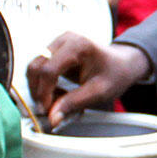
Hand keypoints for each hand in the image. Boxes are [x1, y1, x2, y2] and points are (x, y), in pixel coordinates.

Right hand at [24, 31, 149, 128]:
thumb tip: (52, 118)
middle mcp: (65, 39)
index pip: (49, 70)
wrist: (122, 63)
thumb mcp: (99, 92)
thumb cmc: (115, 75)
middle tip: (46, 110)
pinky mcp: (54, 49)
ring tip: (54, 101)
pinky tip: (56, 93)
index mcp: (78, 45)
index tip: (47, 110)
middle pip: (36, 66)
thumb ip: (74, 103)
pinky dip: (42, 83)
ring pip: (34, 67)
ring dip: (38, 87)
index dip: (44, 93)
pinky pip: (39, 67)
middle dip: (37, 91)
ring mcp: (58, 42)